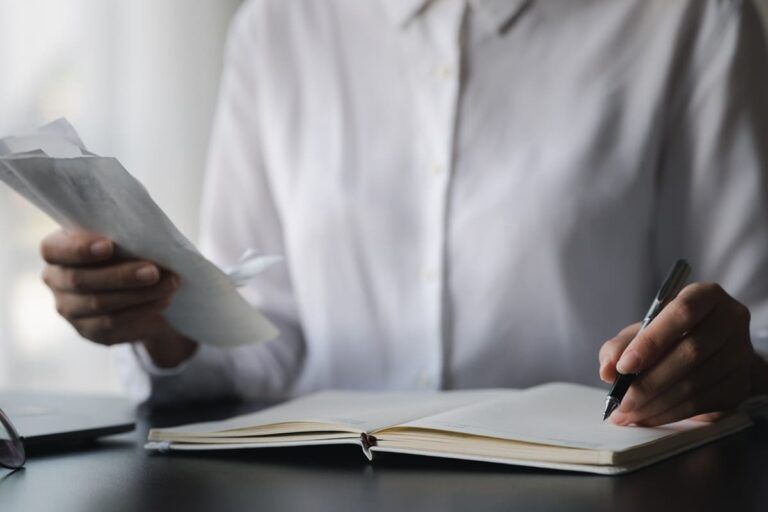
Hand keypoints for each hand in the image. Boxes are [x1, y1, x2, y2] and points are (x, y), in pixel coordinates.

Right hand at [40, 229, 196, 366]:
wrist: (141, 286)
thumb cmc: (128, 251)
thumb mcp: (123, 239)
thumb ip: (125, 238)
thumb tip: (150, 242)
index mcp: (57, 251)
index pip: (53, 250)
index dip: (78, 249)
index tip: (108, 245)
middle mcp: (57, 281)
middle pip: (80, 281)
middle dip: (121, 276)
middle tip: (154, 271)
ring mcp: (70, 309)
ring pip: (100, 305)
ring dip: (139, 295)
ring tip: (169, 285)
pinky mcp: (90, 331)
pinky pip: (114, 324)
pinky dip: (142, 310)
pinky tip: (163, 300)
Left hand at [598, 282, 762, 426]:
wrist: (710, 351)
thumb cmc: (669, 334)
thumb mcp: (642, 330)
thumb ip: (621, 344)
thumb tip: (607, 369)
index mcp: (706, 296)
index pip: (681, 313)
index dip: (651, 341)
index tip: (624, 366)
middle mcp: (731, 321)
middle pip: (690, 353)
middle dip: (649, 382)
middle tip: (622, 401)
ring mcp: (741, 354)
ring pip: (697, 383)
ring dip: (657, 404)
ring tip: (628, 413)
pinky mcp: (740, 385)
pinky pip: (703, 404)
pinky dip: (670, 414)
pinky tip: (648, 417)